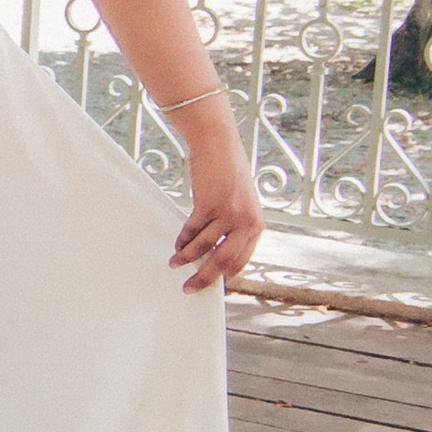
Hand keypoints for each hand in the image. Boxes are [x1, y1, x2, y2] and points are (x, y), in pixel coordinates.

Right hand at [171, 136, 263, 289]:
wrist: (219, 144)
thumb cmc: (228, 172)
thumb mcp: (240, 203)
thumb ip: (234, 226)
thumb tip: (217, 251)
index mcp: (256, 225)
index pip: (240, 261)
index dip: (224, 276)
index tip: (211, 285)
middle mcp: (246, 222)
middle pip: (223, 261)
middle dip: (204, 278)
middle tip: (190, 288)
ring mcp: (229, 214)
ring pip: (204, 248)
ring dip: (187, 258)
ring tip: (176, 263)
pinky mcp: (209, 205)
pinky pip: (192, 230)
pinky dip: (182, 240)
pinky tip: (177, 245)